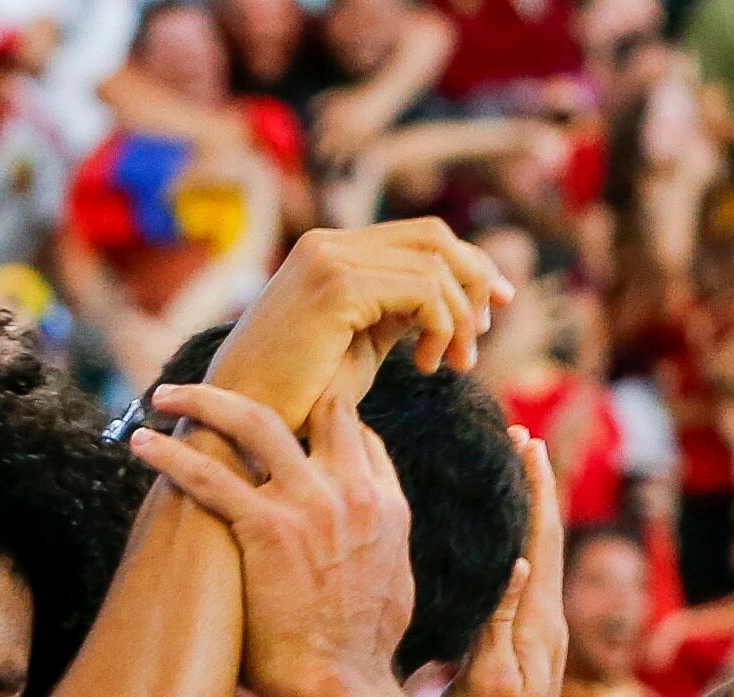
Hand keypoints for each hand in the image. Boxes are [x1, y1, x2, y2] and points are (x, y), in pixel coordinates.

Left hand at [134, 381, 415, 696]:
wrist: (343, 689)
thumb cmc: (360, 656)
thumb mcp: (395, 588)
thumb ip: (379, 548)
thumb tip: (364, 544)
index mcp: (386, 506)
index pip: (358, 435)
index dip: (322, 423)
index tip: (287, 422)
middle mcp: (352, 492)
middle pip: (321, 407)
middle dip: (281, 389)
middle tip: (231, 390)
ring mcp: (310, 504)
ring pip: (256, 420)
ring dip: (206, 400)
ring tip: (167, 396)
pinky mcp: (266, 527)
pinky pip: (208, 475)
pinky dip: (170, 454)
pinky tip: (142, 443)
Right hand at [209, 219, 510, 419]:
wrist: (240, 423)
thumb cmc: (296, 399)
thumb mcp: (360, 345)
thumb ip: (397, 314)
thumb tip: (450, 305)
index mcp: (331, 252)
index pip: (421, 237)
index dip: (469, 267)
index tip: (494, 311)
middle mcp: (329, 244)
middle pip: (436, 238)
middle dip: (475, 283)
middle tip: (480, 337)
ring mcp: (329, 258)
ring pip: (436, 266)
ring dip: (458, 319)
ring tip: (451, 364)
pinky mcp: (335, 285)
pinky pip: (423, 291)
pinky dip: (441, 327)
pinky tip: (427, 364)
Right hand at [436, 431, 567, 696]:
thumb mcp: (490, 685)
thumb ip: (501, 627)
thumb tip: (522, 564)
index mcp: (537, 625)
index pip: (543, 540)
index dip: (536, 490)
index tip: (527, 442)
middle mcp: (546, 623)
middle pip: (548, 539)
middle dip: (537, 487)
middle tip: (522, 440)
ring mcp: (539, 636)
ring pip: (541, 556)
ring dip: (532, 511)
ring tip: (519, 471)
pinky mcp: (527, 648)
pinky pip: (528, 578)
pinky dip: (519, 543)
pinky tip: (506, 537)